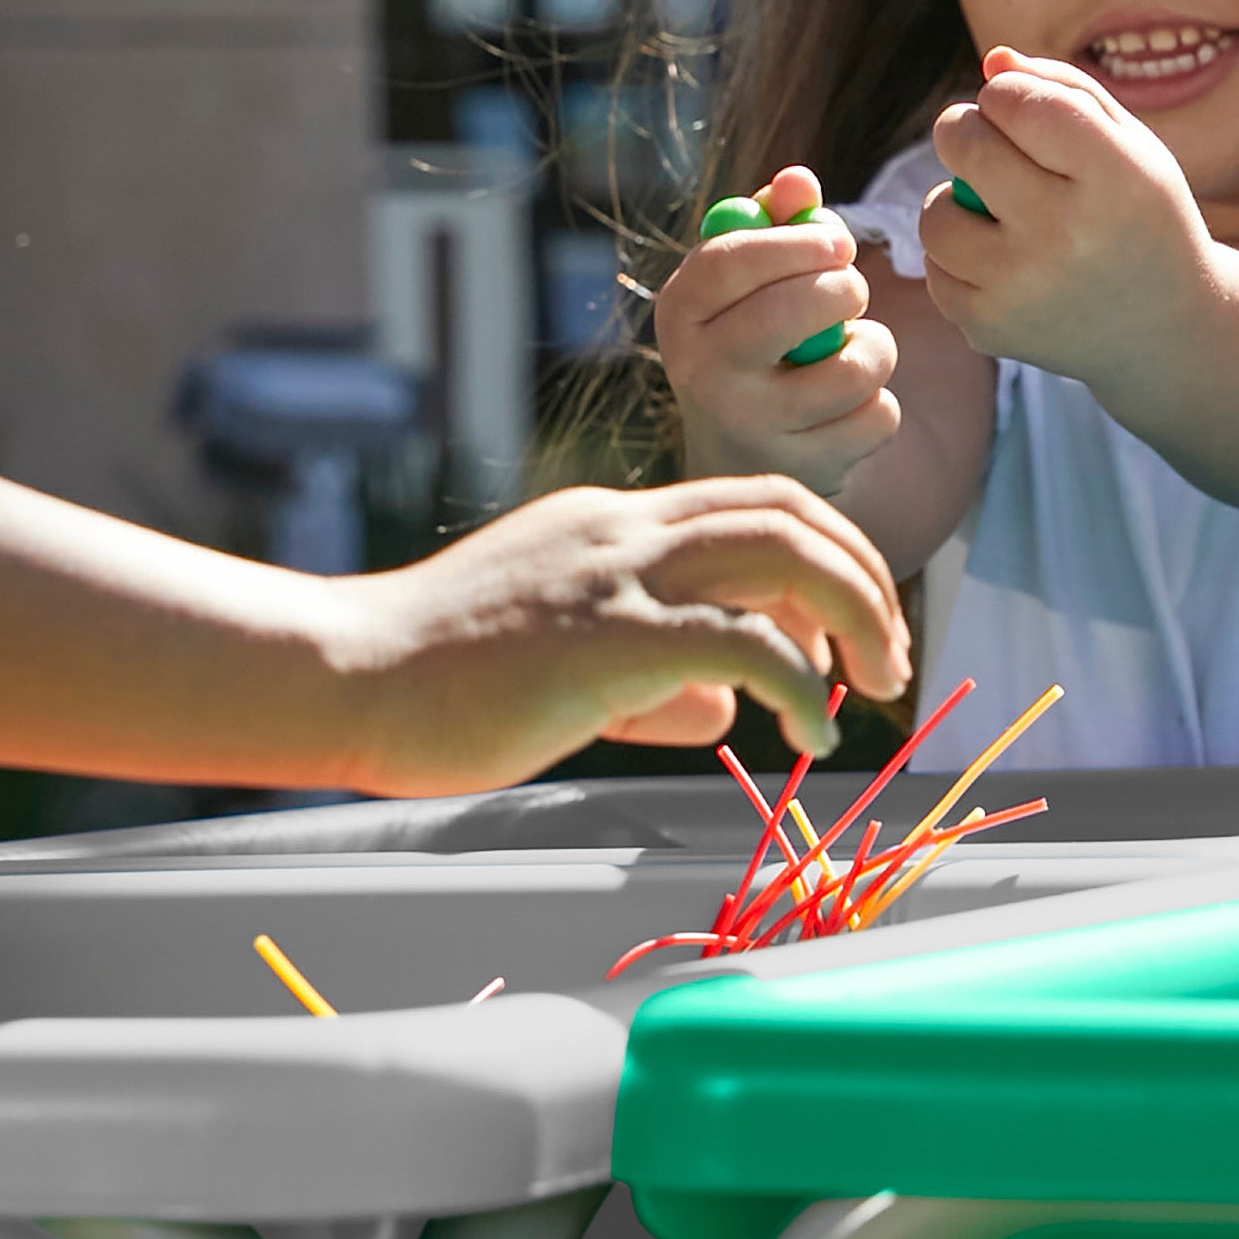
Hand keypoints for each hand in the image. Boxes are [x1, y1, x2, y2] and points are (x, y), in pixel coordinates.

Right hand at [337, 470, 910, 790]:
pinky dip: (801, 685)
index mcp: (607, 526)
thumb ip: (648, 676)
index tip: (848, 635)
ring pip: (781, 549)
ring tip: (875, 684)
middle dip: (863, 575)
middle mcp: (619, 530)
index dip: (823, 559)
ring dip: (858, 612)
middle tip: (891, 656)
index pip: (746, 505)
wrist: (348, 676)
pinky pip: (742, 643)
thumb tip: (725, 708)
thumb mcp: (559, 660)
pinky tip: (808, 733)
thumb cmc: (434, 680)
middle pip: (785, 509)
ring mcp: (612, 575)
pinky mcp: (604, 637)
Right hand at [654, 162, 899, 489]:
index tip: (839, 241)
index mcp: (680, 313)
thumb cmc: (750, 338)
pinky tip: (851, 405)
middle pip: (790, 312)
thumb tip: (799, 179)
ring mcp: (750, 426)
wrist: (739, 453)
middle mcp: (702, 372)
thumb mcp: (745, 281)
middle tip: (852, 290)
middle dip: (843, 289)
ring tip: (852, 350)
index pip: (731, 262)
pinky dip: (879, 403)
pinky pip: (877, 416)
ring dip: (872, 348)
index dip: (797, 242)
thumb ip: (773, 221)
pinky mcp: (801, 468)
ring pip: (850, 367)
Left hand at [917, 48, 1218, 383]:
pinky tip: (1004, 263)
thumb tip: (992, 61)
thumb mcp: (1130, 145)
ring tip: (1001, 212)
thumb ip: (1063, 90)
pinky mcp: (990, 328)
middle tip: (990, 144)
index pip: (1018, 102)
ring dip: (956, 202)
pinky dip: (958, 259)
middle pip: (965, 144)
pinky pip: (934, 268)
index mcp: (1114, 177)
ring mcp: (1022, 286)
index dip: (1004, 93)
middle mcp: (1066, 232)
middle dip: (965, 130)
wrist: (1165, 328)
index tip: (1017, 107)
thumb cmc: (1141, 217)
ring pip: (935, 213)